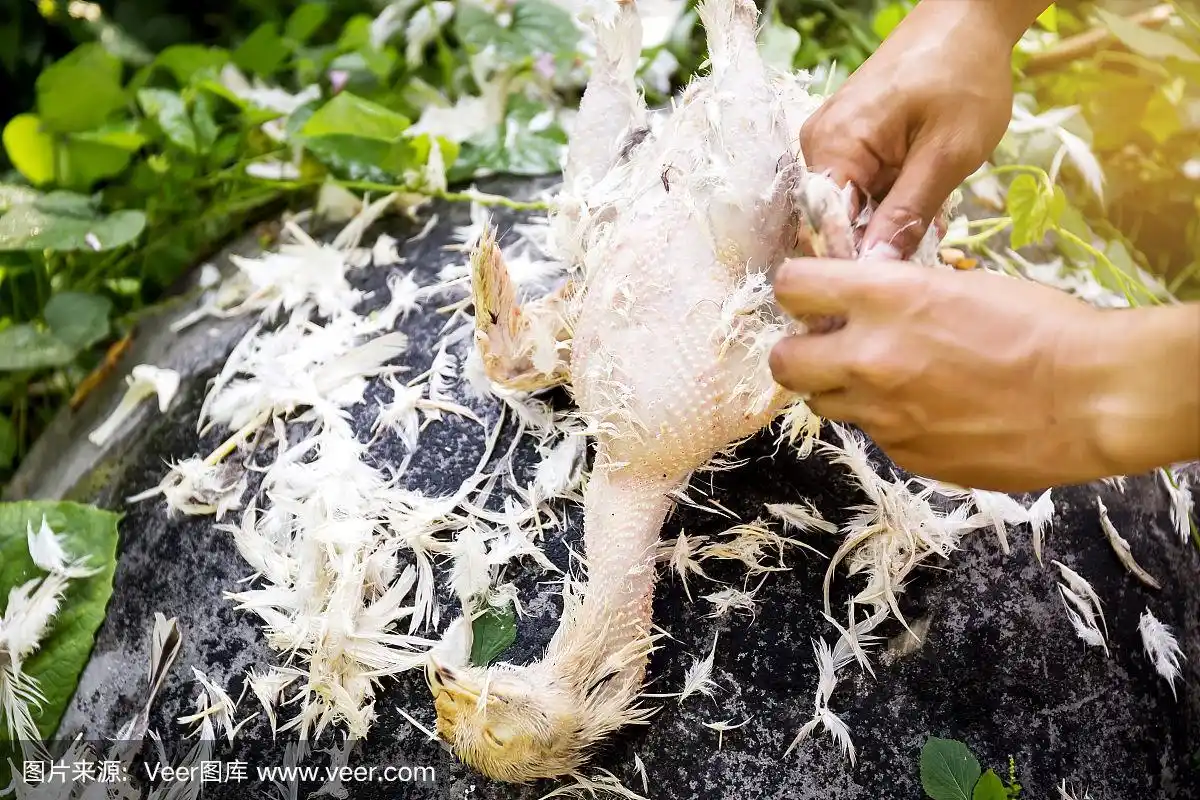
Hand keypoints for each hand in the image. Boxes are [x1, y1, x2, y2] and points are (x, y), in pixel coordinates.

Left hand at [768, 258, 1120, 492]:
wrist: (1095, 398)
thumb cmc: (1043, 327)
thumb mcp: (959, 284)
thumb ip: (896, 294)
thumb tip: (858, 304)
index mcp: (885, 300)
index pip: (791, 287)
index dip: (798, 290)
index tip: (812, 296)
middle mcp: (870, 359)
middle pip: (784, 361)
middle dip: (799, 352)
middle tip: (828, 347)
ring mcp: (884, 415)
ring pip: (824, 404)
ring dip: (842, 390)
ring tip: (889, 380)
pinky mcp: (905, 456)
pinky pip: (875, 435)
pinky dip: (891, 421)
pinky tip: (934, 410)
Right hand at [800, 1, 1018, 258]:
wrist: (966, 20)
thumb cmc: (963, 75)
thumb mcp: (947, 153)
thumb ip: (907, 213)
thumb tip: (873, 270)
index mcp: (833, 145)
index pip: (822, 228)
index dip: (851, 265)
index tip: (885, 296)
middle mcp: (816, 145)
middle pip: (830, 222)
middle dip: (870, 247)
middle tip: (918, 263)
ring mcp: (827, 142)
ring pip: (846, 209)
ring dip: (881, 227)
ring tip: (926, 229)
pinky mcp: (844, 141)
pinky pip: (856, 189)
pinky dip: (884, 204)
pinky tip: (917, 205)